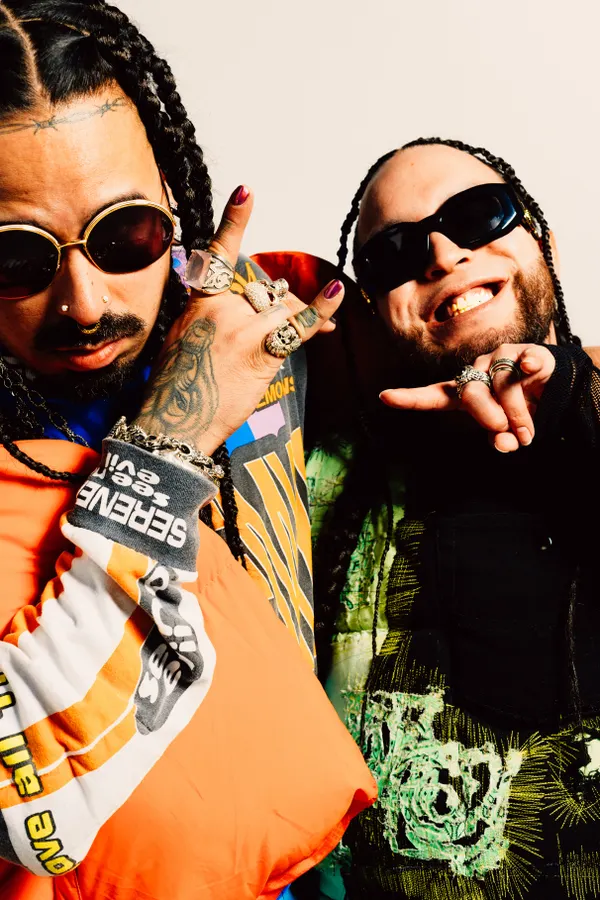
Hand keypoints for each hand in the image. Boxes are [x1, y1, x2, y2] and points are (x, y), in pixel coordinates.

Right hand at [135, 186, 343, 454]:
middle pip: (264, 291)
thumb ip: (211, 319)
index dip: (234, 221)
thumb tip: (247, 312)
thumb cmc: (178, 389)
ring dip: (301, 319)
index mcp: (197, 303)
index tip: (248, 191)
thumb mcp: (184, 341)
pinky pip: (297, 326)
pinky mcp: (260, 350)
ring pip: (283, 308)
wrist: (173, 425)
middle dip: (283, 305)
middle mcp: (218, 308)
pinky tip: (337, 291)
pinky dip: (320, 309)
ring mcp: (240, 328)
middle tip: (293, 324)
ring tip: (322, 327)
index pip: (217, 254)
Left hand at [380, 344, 555, 452]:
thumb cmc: (521, 410)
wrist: (556, 389)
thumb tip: (504, 443)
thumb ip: (500, 438)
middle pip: (470, 393)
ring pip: (501, 384)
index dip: (410, 398)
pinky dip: (528, 366)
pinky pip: (524, 360)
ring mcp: (501, 359)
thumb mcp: (507, 430)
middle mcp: (478, 371)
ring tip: (527, 432)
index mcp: (466, 392)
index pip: (435, 395)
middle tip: (506, 434)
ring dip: (517, 414)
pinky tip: (530, 368)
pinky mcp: (527, 352)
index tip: (385, 397)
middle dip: (488, 417)